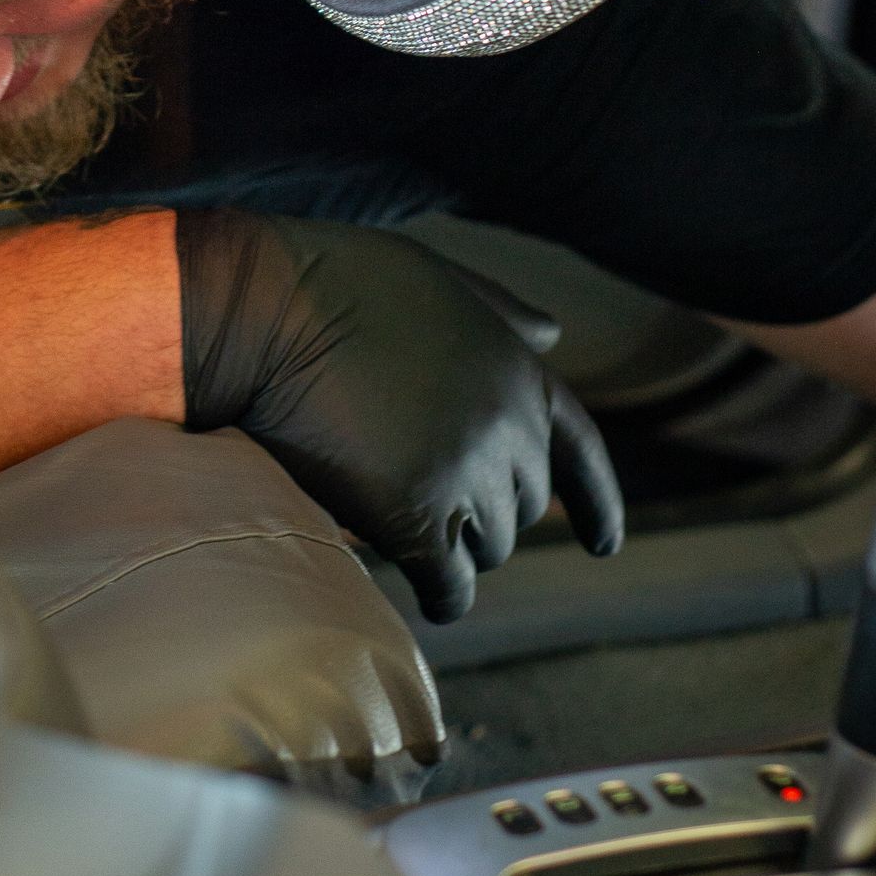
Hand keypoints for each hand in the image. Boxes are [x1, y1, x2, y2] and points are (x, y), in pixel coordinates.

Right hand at [176, 209, 623, 621]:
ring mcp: (467, 475)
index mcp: (520, 371)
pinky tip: (428, 597)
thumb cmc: (337, 283)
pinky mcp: (417, 517)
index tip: (606, 546)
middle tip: (429, 502)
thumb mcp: (439, 277)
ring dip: (455, 547)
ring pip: (488, 548)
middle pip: (525, 507)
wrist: (269, 312)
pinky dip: (442, 596)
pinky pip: (449, 584)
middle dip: (487, 512)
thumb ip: (501, 313)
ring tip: (405, 524)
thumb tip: (555, 332)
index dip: (599, 502)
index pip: (581, 451)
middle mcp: (510, 428)